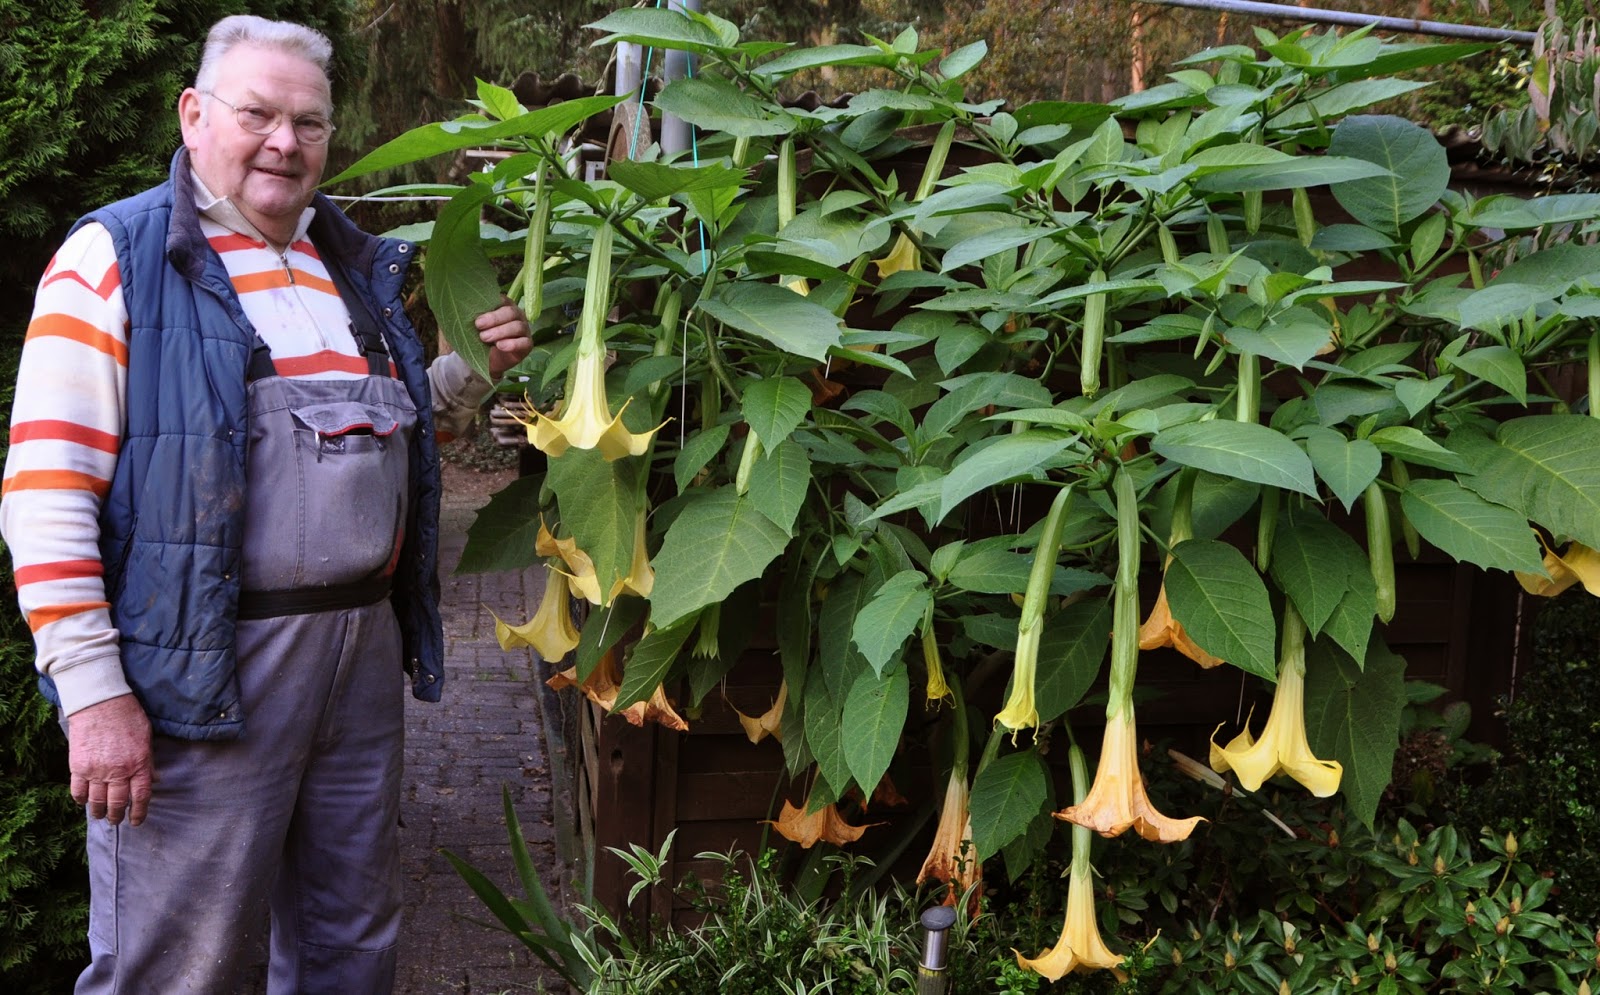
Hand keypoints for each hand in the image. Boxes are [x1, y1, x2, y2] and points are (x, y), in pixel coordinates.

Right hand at [67, 693, 153, 826]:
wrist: (100, 703)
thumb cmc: (128, 717)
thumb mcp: (147, 738)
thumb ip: (149, 761)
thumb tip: (153, 780)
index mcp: (139, 764)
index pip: (141, 796)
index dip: (139, 812)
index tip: (136, 821)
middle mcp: (118, 771)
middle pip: (118, 803)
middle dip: (117, 815)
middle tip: (116, 820)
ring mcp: (96, 770)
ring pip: (97, 801)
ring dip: (99, 812)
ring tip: (100, 815)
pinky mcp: (78, 767)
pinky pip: (78, 791)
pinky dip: (81, 800)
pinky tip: (84, 802)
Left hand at [476, 297, 532, 380]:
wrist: (488, 361)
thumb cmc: (481, 338)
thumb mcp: (475, 326)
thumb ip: (475, 317)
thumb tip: (462, 307)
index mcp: (505, 306)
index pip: (503, 300)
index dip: (491, 306)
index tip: (477, 316)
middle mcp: (517, 316)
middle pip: (511, 312)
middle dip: (494, 318)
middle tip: (478, 325)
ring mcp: (524, 330)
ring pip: (517, 326)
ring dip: (500, 331)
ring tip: (484, 338)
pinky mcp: (527, 345)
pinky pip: (524, 342)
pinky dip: (512, 344)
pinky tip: (500, 346)